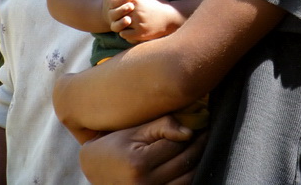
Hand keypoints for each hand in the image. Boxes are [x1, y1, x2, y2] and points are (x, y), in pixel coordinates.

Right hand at [79, 116, 204, 184]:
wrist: (94, 168)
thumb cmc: (114, 144)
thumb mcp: (134, 130)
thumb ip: (162, 126)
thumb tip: (189, 132)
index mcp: (138, 163)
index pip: (176, 145)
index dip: (191, 132)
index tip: (202, 122)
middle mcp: (144, 184)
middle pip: (184, 162)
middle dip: (198, 145)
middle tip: (206, 132)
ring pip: (187, 179)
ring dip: (197, 161)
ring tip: (200, 145)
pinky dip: (188, 176)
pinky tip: (189, 162)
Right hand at [103, 0, 134, 31]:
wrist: (117, 12)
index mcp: (110, 3)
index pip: (114, 2)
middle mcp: (111, 14)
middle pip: (114, 14)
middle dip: (122, 10)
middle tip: (131, 6)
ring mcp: (115, 23)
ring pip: (116, 26)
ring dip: (122, 23)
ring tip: (129, 19)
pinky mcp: (121, 31)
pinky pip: (122, 34)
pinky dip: (126, 33)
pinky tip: (133, 28)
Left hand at [114, 0, 184, 42]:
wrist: (171, 18)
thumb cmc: (157, 3)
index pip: (117, 0)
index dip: (118, 3)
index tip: (122, 6)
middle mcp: (136, 10)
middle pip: (117, 12)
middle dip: (118, 14)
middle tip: (122, 16)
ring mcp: (138, 22)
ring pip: (119, 23)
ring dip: (121, 24)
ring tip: (126, 23)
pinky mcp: (140, 33)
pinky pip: (124, 34)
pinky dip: (125, 33)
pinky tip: (130, 30)